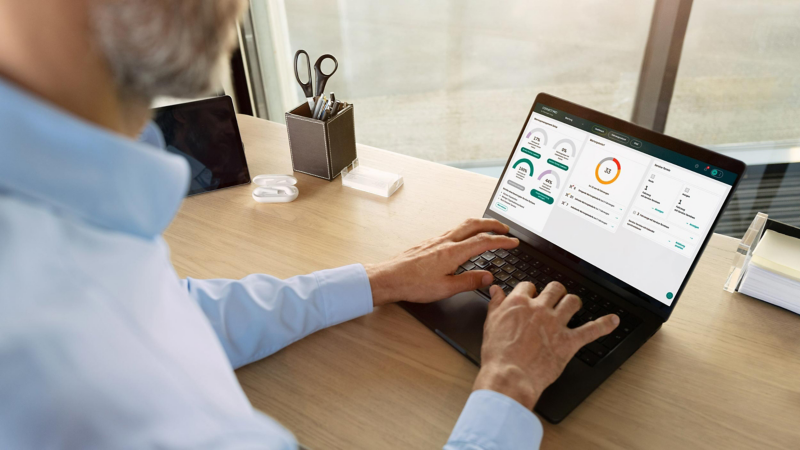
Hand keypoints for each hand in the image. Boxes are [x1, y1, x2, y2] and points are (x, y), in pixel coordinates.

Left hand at [365, 218, 518, 305]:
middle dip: (493, 224)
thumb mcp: (446, 288)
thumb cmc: (413, 285)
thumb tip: (488, 277)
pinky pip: (453, 230)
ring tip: (489, 229)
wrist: (389, 278)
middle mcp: (446, 242)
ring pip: (463, 225)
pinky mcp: (429, 243)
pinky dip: (466, 229)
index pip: (483, 242)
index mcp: (453, 252)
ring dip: (480, 224)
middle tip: (506, 228)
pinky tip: (465, 238)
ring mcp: (436, 240)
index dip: (502, 241)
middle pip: (474, 224)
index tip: (513, 242)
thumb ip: (469, 282)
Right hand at [473, 281, 618, 408]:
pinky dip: (605, 325)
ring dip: (573, 303)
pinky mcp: (568, 342)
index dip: (531, 291)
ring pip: (572, 302)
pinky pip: (592, 330)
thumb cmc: (498, 355)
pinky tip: (612, 321)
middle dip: (555, 292)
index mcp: (519, 304)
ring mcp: (556, 324)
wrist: (509, 376)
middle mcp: (539, 310)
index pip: (528, 286)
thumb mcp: (491, 324)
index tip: (531, 296)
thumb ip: (496, 305)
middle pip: (554, 289)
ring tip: (573, 306)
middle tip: (555, 298)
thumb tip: (497, 291)